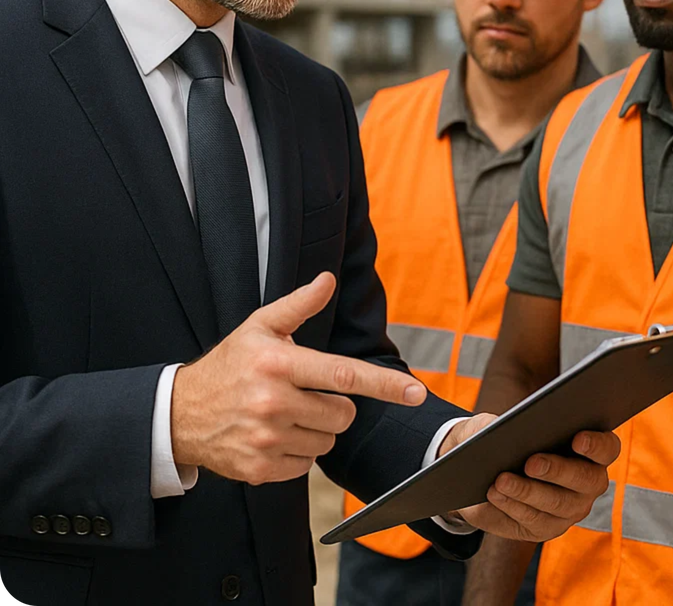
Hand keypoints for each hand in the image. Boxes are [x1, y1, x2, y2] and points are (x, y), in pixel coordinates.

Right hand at [170, 272, 425, 484]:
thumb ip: (299, 305)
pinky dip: (298, 452)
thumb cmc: (229, 364)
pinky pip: (306, 465)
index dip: (385, 385)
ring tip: (286, 413)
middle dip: (335, 405)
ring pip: (328, 442)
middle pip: (343, 414)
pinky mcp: (260, 470)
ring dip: (317, 430)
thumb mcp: (260, 326)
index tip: (416, 393)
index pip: (344, 375)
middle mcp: (273, 402)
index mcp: (279, 364)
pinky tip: (274, 435)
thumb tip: (327, 280)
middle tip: (305, 393)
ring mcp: (266, 440)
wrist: (179, 414)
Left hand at [438, 416, 619, 540]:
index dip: (597, 444)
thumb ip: (511, 423)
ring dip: (528, 491)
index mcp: (591, 449)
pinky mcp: (548, 528)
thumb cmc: (507, 437)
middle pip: (586, 479)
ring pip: (557, 503)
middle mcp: (589, 482)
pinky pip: (534, 520)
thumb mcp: (506, 424)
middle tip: (531, 463)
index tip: (577, 439)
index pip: (608, 447)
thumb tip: (508, 429)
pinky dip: (512, 505)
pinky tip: (495, 494)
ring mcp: (571, 508)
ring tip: (501, 480)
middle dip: (558, 470)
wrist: (486, 471)